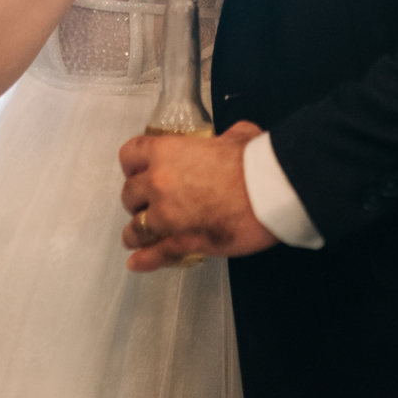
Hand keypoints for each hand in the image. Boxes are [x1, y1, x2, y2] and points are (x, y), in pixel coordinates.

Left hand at [119, 121, 276, 269]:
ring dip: (136, 232)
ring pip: (136, 228)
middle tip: (148, 204)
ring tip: (139, 236)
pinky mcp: (182, 242)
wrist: (268, 191)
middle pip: (129, 194)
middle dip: (137, 200)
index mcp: (168, 152)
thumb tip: (230, 139)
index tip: (136, 171)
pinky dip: (145, 260)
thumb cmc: (253, 163)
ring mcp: (167, 216)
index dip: (133, 164)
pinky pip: (155, 254)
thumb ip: (224, 138)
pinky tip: (137, 263)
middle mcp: (159, 183)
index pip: (130, 155)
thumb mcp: (238, 135)